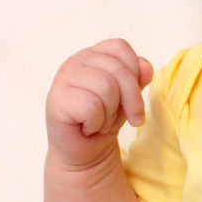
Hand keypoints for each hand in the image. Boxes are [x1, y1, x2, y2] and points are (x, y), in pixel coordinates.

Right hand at [46, 40, 152, 167]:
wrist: (85, 153)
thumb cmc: (105, 120)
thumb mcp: (128, 97)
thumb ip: (137, 79)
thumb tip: (145, 67)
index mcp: (93, 55)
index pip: (121, 48)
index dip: (135, 74)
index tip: (132, 99)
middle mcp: (76, 62)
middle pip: (119, 70)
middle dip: (130, 100)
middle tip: (120, 117)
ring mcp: (63, 79)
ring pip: (106, 87)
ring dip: (110, 113)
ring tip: (100, 121)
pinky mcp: (56, 100)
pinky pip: (91, 106)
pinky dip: (96, 122)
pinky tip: (87, 127)